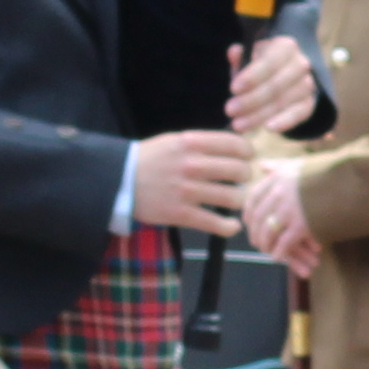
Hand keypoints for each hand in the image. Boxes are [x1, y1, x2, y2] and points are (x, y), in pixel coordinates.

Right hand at [125, 126, 255, 235]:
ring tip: (235, 200)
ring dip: (239, 200)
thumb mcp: (175, 141)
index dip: (248, 152)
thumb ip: (203, 143)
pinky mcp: (181, 214)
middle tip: (242, 180)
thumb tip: (235, 148)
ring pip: (232, 197)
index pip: (234, 144)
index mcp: (191, 143)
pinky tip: (233, 226)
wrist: (119, 181)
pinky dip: (229, 227)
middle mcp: (191, 165)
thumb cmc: (150, 159)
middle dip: (246, 176)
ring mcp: (187, 191)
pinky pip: (215, 223)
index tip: (248, 158)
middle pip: (239, 171)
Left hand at [225, 34, 320, 137]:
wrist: (284, 76)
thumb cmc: (259, 65)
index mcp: (285, 46)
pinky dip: (284, 122)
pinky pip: (298, 114)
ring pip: (283, 102)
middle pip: (276, 85)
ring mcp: (307, 84)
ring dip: (259, 115)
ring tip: (238, 124)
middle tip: (229, 110)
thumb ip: (240, 56)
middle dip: (251, 100)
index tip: (233, 89)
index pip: (270, 61)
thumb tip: (234, 53)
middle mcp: (300, 64)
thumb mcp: (248, 57)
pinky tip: (268, 128)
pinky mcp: (309, 103)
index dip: (252, 76)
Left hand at [240, 162, 323, 275]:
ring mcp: (290, 209)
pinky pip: (283, 243)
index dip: (249, 213)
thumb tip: (262, 165)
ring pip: (267, 232)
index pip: (253, 197)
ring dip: (265, 245)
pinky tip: (278, 257)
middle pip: (257, 217)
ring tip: (268, 251)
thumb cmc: (332, 172)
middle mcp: (280, 191)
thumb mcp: (302, 164)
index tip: (250, 223)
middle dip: (255, 233)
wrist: (356, 181)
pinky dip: (279, 252)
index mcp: (279, 176)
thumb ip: (280, 165)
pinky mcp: (302, 225)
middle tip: (257, 243)